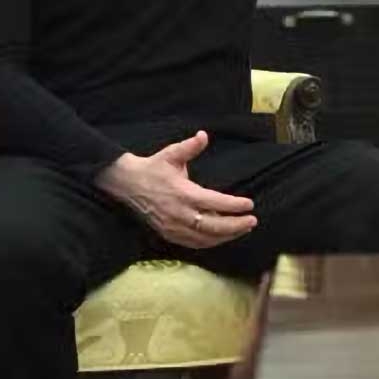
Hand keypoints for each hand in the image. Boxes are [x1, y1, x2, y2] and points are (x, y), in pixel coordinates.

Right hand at [95, 131, 257, 248]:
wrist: (126, 184)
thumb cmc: (152, 168)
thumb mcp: (171, 154)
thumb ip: (190, 146)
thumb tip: (204, 135)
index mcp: (182, 193)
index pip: (213, 203)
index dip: (233, 206)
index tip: (249, 204)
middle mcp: (179, 214)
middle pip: (212, 226)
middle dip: (235, 225)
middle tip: (253, 220)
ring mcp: (173, 227)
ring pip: (204, 238)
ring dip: (226, 236)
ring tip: (243, 229)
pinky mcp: (168, 234)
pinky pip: (193, 243)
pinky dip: (210, 242)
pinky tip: (223, 237)